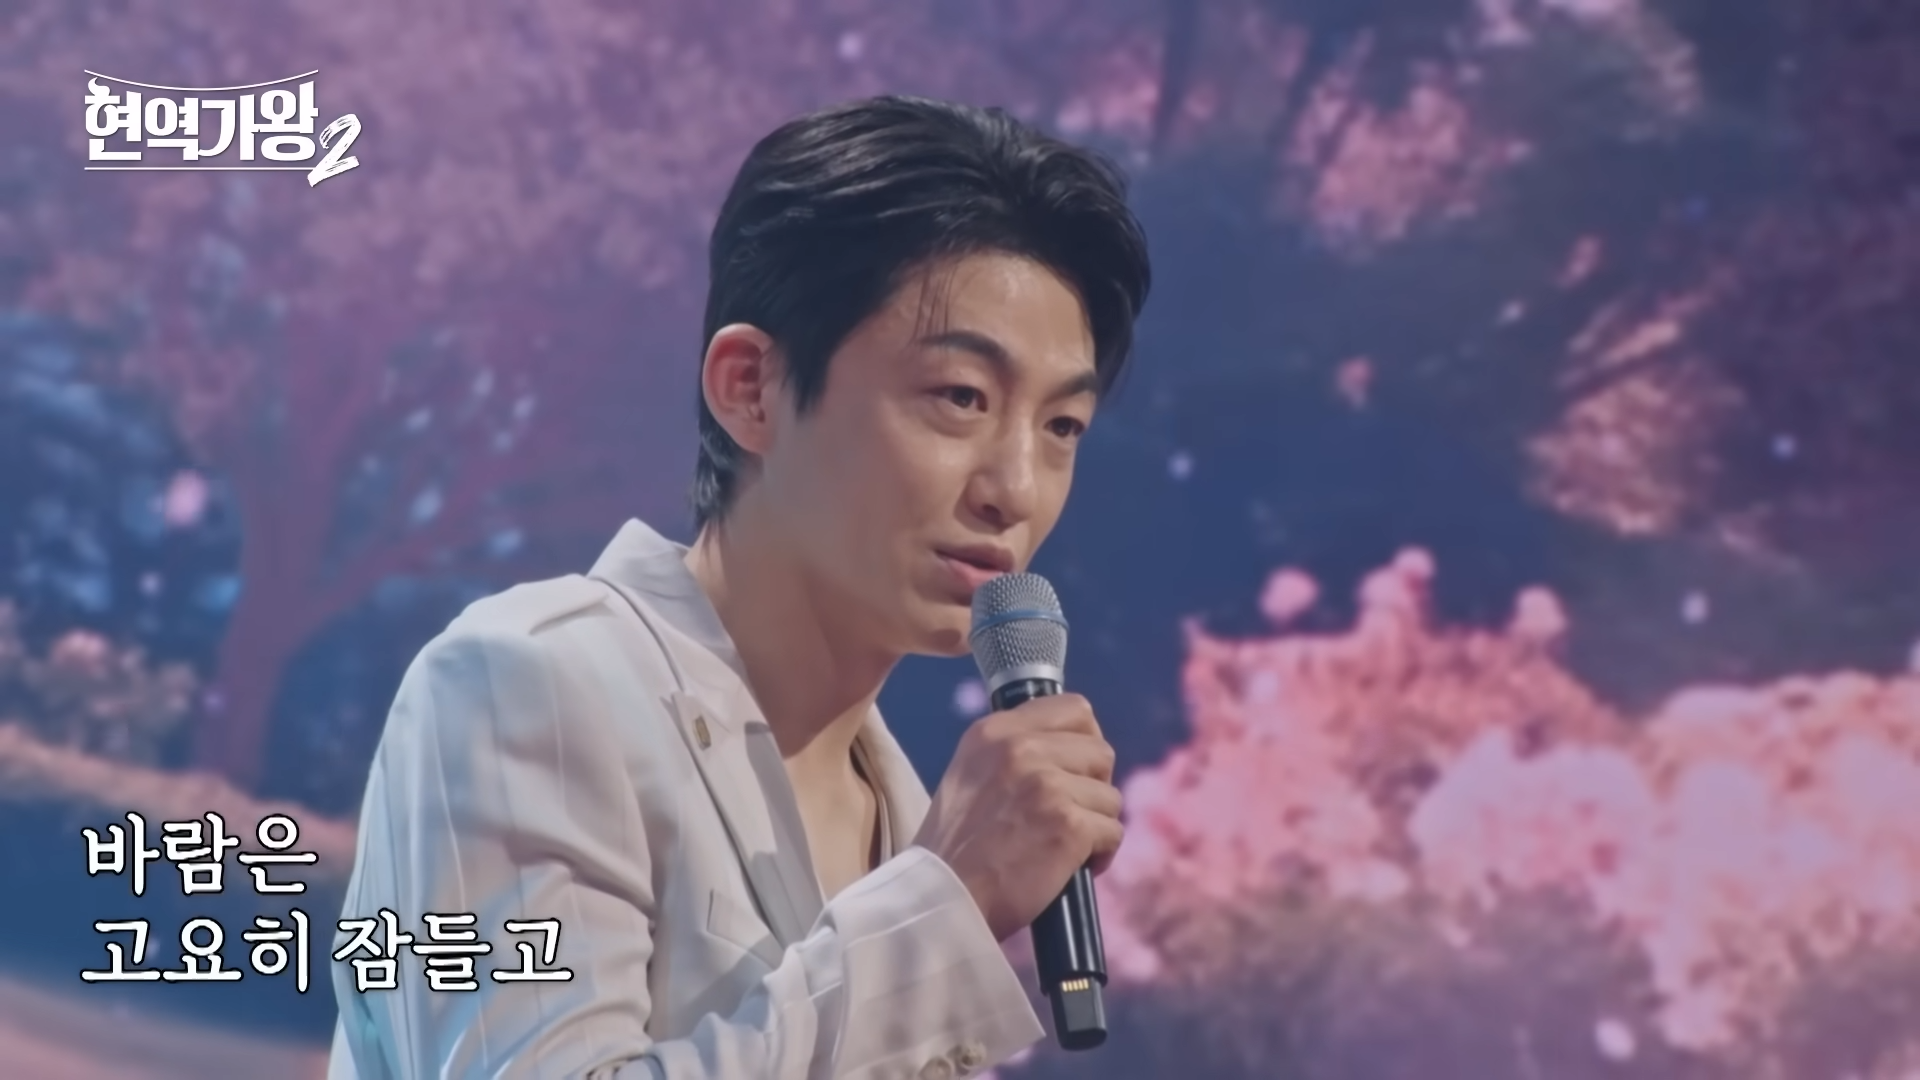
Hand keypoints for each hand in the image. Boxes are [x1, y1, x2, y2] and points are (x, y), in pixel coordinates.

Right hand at [911, 693, 1123, 941]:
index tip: (1077, 770)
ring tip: (1063, 847)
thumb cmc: (957, 848)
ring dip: (1095, 825)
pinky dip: (1100, 855)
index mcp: (995, 731)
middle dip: (1093, 787)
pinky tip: (1071, 868)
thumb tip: (1070, 748)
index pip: (1074, 709)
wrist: (942, 899)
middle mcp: (1021, 748)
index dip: (1085, 741)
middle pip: (1100, 751)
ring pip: (1110, 796)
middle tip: (1068, 815)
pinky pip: (1113, 832)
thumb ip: (1014, 752)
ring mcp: (1046, 784)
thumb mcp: (970, 774)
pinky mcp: (1067, 824)